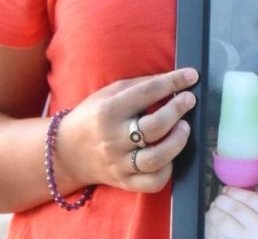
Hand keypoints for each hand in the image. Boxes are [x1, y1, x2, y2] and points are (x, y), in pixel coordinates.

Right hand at [53, 67, 198, 193]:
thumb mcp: (109, 93)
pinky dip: (167, 170)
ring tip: (184, 128)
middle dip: (177, 110)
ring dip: (177, 141)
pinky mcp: (124, 182)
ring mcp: (119, 163)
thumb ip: (140, 86)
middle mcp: (113, 139)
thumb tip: (174, 80)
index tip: (191, 76)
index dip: (174, 82)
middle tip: (188, 101)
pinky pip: (153, 182)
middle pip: (154, 127)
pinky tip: (170, 155)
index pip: (147, 93)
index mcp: (108, 111)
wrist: (66, 153)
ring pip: (156, 158)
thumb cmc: (92, 117)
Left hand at [206, 187, 257, 238]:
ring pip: (221, 221)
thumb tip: (246, 187)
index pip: (250, 198)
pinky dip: (211, 229)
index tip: (227, 189)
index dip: (234, 191)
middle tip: (218, 200)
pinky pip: (216, 236)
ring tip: (213, 212)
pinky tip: (213, 227)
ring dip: (213, 214)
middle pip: (233, 208)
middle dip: (221, 201)